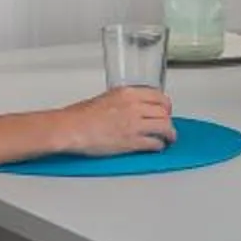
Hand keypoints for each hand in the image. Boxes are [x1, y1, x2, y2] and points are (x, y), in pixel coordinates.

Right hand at [58, 86, 174, 154]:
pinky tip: (157, 147)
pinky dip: (159, 146)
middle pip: (164, 111)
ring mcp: (134, 124)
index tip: (166, 110)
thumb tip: (135, 108)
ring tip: (168, 139)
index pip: (159, 96)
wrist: (70, 128)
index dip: (166, 105)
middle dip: (168, 120)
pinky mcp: (132, 141)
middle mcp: (134, 106)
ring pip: (164, 127)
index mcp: (128, 93)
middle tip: (168, 126)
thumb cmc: (80, 116)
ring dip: (169, 134)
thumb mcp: (106, 98)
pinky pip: (155, 143)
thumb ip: (124, 101)